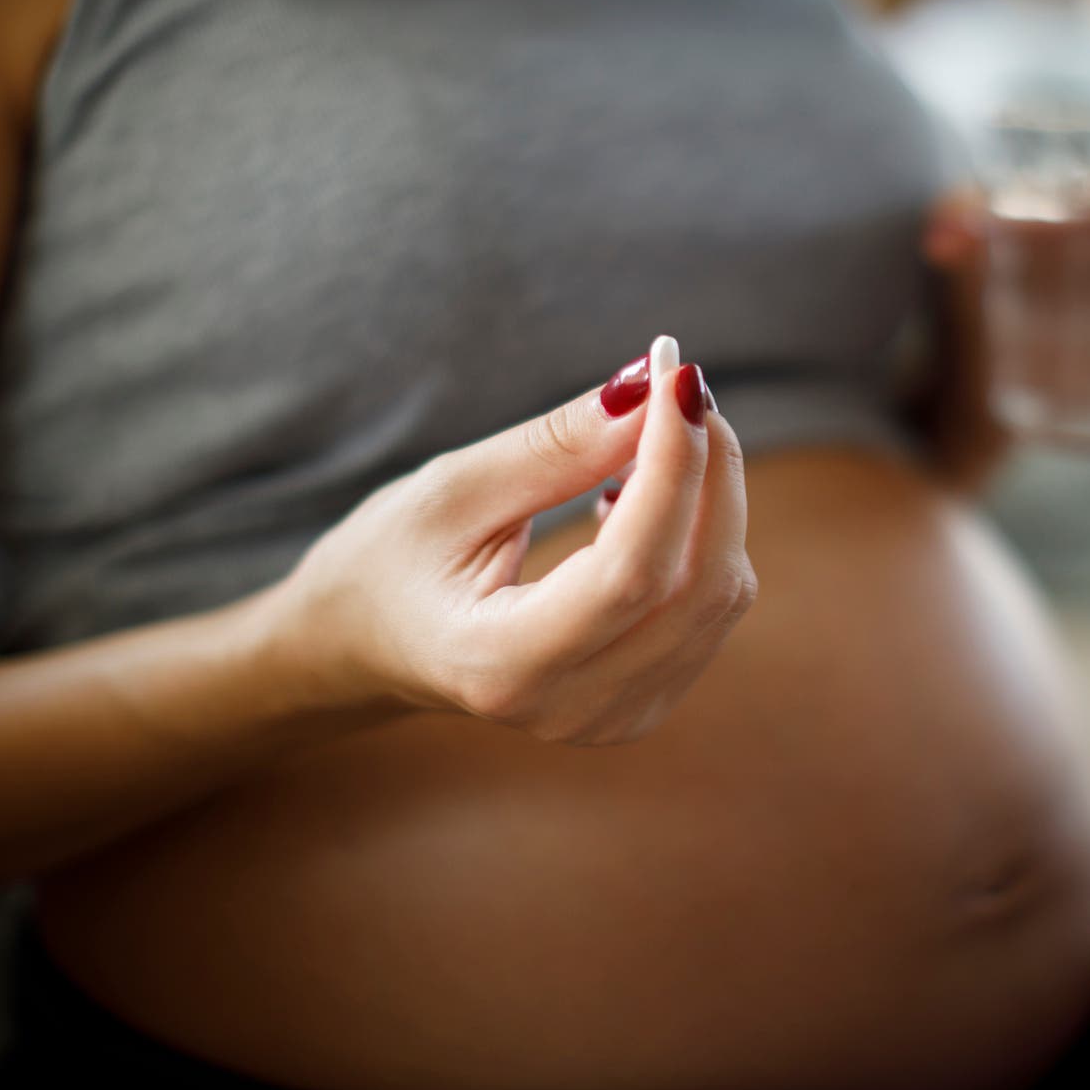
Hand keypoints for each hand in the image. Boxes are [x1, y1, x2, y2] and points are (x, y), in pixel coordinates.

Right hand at [277, 336, 754, 744]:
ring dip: (712, 495)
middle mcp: (570, 707)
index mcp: (503, 664)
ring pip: (722, 595)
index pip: (632, 570)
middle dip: (708, 469)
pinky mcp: (645, 703)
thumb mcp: (456, 489)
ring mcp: (615, 717)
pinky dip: (702, 533)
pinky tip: (641, 498)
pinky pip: (714, 608)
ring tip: (648, 436)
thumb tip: (653, 389)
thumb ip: (559, 447)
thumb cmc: (392, 559)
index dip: (673, 465)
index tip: (676, 372)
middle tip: (677, 382)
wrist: (367, 645)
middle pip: (698, 584)